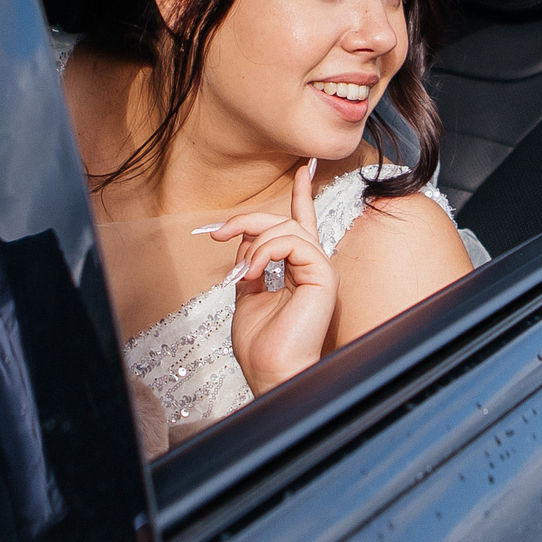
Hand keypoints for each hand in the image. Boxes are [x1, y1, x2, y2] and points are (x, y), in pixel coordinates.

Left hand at [208, 160, 337, 395]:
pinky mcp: (324, 275)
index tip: (304, 168)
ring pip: (287, 229)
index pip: (302, 225)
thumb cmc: (262, 346)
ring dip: (254, 244)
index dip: (301, 195)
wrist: (271, 372)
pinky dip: (265, 252)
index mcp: (300, 272)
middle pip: (284, 222)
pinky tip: (252, 273)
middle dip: (248, 221)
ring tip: (241, 272)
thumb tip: (243, 241)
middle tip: (217, 234)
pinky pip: (294, 243)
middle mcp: (314, 267)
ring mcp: (321, 270)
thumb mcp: (248, 297)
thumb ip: (251, 266)